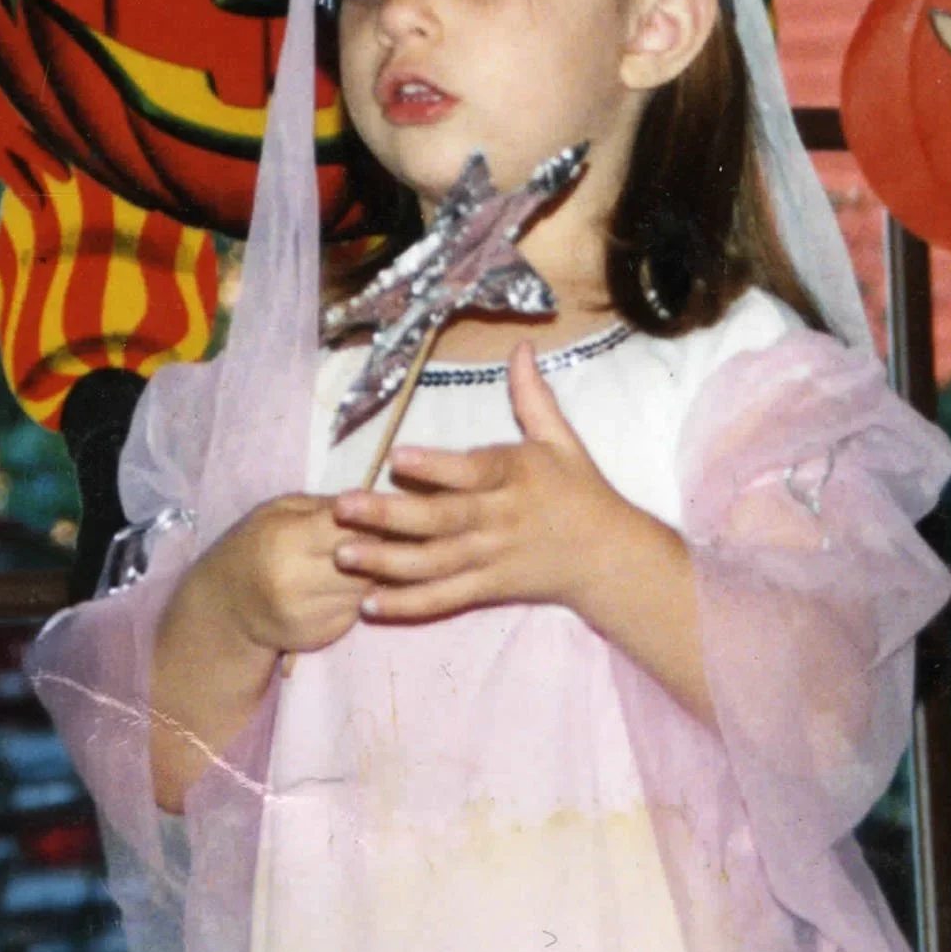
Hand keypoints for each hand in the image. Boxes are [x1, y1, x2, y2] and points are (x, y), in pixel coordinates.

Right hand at [173, 495, 367, 664]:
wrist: (225, 608)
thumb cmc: (254, 545)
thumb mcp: (279, 511)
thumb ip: (324, 506)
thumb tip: (373, 503)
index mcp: (286, 540)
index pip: (350, 525)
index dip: (373, 517)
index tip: (383, 511)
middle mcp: (297, 581)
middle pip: (368, 559)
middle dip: (383, 545)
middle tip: (391, 534)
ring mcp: (310, 613)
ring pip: (369, 586)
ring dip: (379, 572)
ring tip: (377, 557)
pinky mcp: (322, 635)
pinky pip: (359, 608)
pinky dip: (364, 594)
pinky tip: (354, 583)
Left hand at [333, 343, 642, 624]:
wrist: (608, 558)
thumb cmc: (580, 491)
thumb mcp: (562, 440)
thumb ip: (533, 397)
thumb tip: (521, 347)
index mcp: (517, 476)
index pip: (473, 471)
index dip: (435, 467)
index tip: (396, 457)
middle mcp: (501, 518)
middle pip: (442, 519)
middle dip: (390, 515)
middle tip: (343, 506)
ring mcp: (492, 558)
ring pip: (435, 563)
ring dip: (387, 561)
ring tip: (342, 553)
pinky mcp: (488, 589)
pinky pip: (444, 599)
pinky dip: (407, 604)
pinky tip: (368, 604)